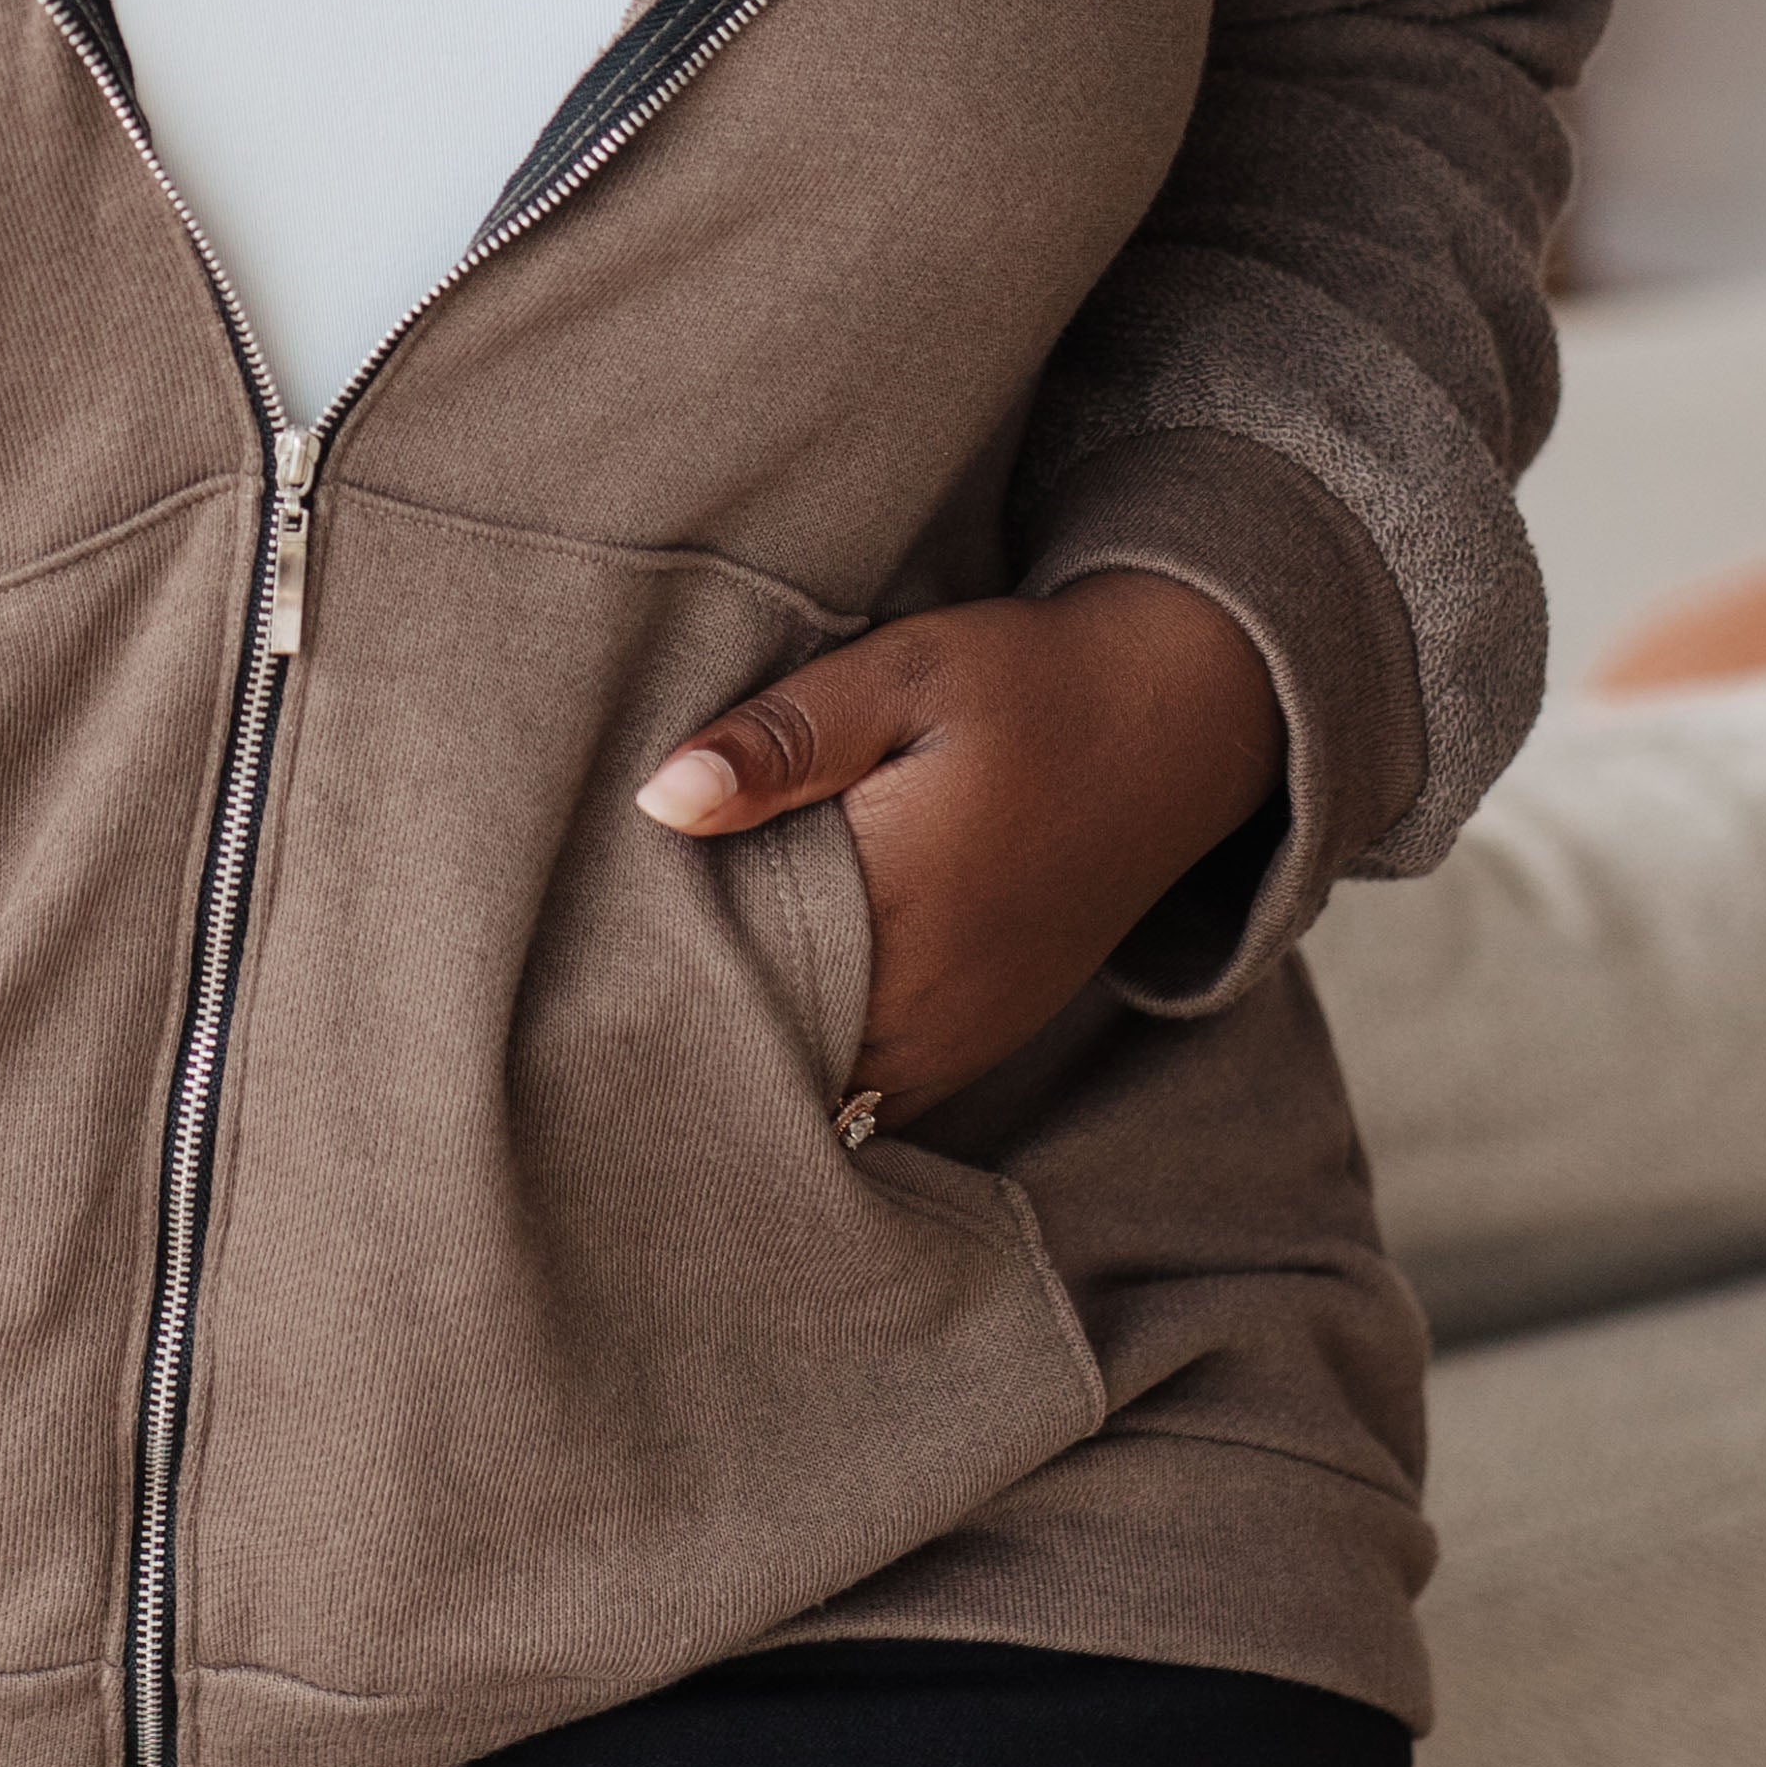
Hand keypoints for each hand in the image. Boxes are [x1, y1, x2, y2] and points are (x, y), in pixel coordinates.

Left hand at [633, 573, 1282, 1118]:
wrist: (1179, 721)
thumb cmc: (1029, 682)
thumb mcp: (906, 672)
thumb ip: (783, 739)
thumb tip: (659, 799)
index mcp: (902, 902)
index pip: (740, 985)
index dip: (655, 980)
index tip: (586, 953)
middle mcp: (933, 1000)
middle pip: (769, 1058)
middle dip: (688, 1032)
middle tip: (596, 989)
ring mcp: (962, 1036)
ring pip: (819, 1092)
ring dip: (749, 1055)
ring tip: (663, 1001)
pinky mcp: (980, 1041)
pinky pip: (871, 1094)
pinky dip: (810, 1066)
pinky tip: (757, 1010)